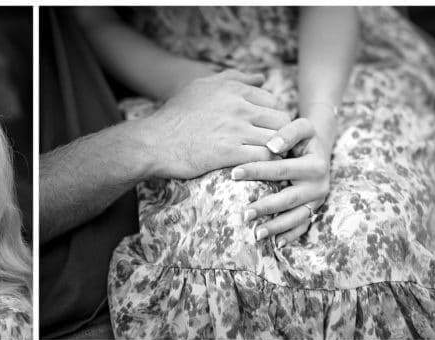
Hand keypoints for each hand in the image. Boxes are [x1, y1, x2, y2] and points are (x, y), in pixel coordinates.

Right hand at [136, 70, 292, 179]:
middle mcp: (237, 106)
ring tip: (266, 157)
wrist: (154, 142)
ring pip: (276, 139)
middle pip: (280, 119)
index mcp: (233, 89)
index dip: (272, 117)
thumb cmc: (176, 115)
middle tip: (269, 145)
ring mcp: (234, 130)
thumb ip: (233, 78)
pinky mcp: (229, 153)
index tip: (264, 129)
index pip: (272, 101)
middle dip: (279, 133)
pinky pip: (263, 157)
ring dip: (274, 150)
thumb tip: (261, 77)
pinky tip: (256, 167)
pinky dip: (265, 164)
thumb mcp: (201, 86)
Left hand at [231, 118, 331, 245]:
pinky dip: (291, 236)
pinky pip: (303, 226)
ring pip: (297, 217)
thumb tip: (271, 146)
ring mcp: (317, 200)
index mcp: (315, 164)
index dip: (257, 170)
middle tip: (243, 215)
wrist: (319, 148)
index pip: (281, 168)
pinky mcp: (315, 209)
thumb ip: (288, 132)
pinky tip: (276, 244)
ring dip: (276, 227)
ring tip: (256, 234)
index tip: (233, 174)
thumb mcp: (302, 127)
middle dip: (265, 207)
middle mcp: (319, 185)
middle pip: (288, 198)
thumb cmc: (304, 136)